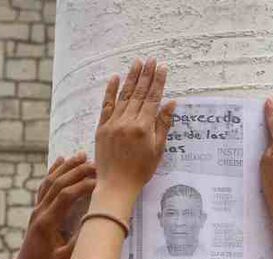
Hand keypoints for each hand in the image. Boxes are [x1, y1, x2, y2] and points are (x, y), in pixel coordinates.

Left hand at [0, 153, 96, 258]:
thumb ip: (78, 244)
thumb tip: (95, 225)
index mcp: (47, 223)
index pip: (66, 197)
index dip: (82, 186)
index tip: (99, 182)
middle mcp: (40, 212)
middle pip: (58, 184)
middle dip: (77, 171)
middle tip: (95, 164)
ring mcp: (37, 209)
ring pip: (50, 181)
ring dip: (66, 167)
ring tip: (81, 155)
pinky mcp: (37, 210)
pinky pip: (44, 186)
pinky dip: (53, 171)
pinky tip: (61, 161)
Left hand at [93, 58, 175, 201]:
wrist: (116, 185)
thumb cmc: (140, 171)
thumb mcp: (158, 150)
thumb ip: (163, 125)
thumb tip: (171, 103)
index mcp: (143, 127)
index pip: (153, 98)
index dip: (158, 81)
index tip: (162, 67)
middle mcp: (128, 122)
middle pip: (139, 93)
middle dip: (146, 75)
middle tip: (151, 59)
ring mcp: (113, 124)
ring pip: (124, 96)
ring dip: (131, 78)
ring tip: (137, 63)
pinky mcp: (102, 128)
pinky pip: (106, 106)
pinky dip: (110, 91)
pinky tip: (115, 78)